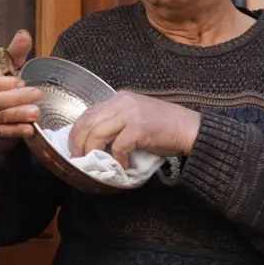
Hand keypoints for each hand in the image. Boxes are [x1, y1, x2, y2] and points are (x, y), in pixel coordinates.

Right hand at [0, 30, 42, 150]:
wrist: (0, 101)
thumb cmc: (5, 79)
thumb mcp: (11, 63)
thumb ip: (17, 50)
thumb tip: (24, 35)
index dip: (3, 84)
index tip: (21, 82)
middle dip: (16, 100)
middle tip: (37, 96)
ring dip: (17, 116)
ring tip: (35, 113)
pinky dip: (13, 130)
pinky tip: (28, 129)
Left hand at [68, 91, 201, 167]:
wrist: (189, 128)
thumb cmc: (164, 126)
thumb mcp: (135, 117)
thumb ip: (116, 122)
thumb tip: (94, 141)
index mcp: (119, 99)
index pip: (88, 113)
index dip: (76, 131)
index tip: (74, 147)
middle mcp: (121, 102)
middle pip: (87, 122)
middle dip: (77, 142)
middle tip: (78, 158)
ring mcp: (130, 114)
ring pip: (97, 133)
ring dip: (92, 151)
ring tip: (96, 163)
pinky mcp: (139, 128)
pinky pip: (118, 146)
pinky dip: (117, 159)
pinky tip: (123, 165)